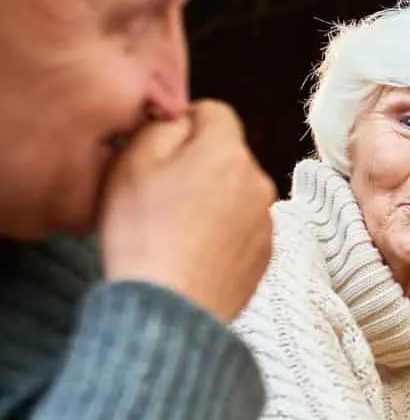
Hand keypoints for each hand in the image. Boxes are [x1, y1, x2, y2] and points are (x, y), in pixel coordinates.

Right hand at [98, 100, 275, 322]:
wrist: (171, 307)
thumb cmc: (143, 233)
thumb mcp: (132, 163)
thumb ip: (161, 126)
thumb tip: (181, 119)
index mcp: (228, 152)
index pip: (215, 112)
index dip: (184, 123)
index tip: (160, 149)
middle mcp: (258, 181)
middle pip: (227, 154)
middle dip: (197, 163)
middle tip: (160, 193)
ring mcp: (266, 220)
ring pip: (235, 191)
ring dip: (211, 198)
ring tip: (173, 228)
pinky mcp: (266, 254)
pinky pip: (242, 226)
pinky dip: (221, 231)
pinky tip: (192, 251)